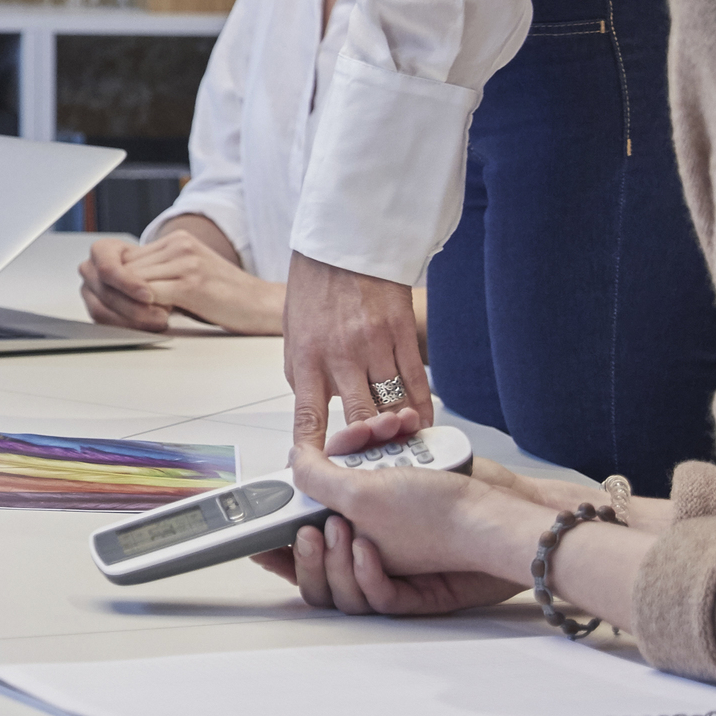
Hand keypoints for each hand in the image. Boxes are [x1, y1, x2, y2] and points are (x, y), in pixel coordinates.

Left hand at [80, 215, 281, 335]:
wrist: (264, 307)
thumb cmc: (225, 300)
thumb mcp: (185, 281)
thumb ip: (155, 278)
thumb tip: (112, 291)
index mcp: (174, 240)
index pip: (119, 255)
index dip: (106, 280)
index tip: (105, 300)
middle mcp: (177, 244)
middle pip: (119, 267)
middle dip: (109, 294)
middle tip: (114, 316)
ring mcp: (184, 260)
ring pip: (129, 282)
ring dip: (125, 307)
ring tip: (139, 322)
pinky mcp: (192, 281)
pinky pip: (148, 295)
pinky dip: (143, 312)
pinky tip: (159, 322)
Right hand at [261, 404, 545, 619]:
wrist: (500, 519)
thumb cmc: (449, 494)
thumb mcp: (374, 477)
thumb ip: (326, 475)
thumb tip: (291, 465)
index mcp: (356, 527)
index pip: (305, 549)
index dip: (277, 551)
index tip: (255, 543)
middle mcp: (370, 555)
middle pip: (317, 578)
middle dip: (301, 560)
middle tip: (303, 534)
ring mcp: (393, 579)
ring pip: (343, 594)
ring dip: (334, 566)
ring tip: (340, 535)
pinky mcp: (417, 597)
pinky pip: (379, 602)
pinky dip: (368, 578)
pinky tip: (369, 552)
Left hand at [281, 250, 427, 453]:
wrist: (343, 240)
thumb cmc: (315, 286)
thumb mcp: (293, 333)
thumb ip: (303, 374)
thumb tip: (314, 411)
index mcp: (306, 358)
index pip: (309, 418)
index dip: (316, 452)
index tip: (323, 474)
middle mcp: (339, 356)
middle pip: (359, 420)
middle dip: (368, 446)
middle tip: (375, 465)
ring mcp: (374, 345)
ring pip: (392, 405)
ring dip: (398, 429)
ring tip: (402, 447)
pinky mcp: (401, 334)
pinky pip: (417, 382)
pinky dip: (422, 407)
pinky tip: (423, 422)